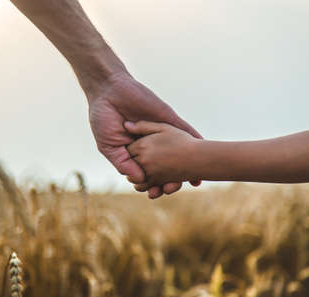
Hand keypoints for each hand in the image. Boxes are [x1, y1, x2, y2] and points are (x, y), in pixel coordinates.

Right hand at [88, 73, 201, 198]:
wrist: (109, 90)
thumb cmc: (104, 119)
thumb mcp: (109, 146)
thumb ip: (123, 163)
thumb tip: (139, 180)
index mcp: (136, 152)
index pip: (148, 171)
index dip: (153, 183)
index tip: (156, 193)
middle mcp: (152, 144)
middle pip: (165, 165)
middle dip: (171, 178)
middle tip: (174, 188)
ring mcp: (161, 132)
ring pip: (177, 151)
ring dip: (187, 163)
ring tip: (195, 178)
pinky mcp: (168, 119)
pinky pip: (185, 129)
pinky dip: (195, 139)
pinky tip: (204, 150)